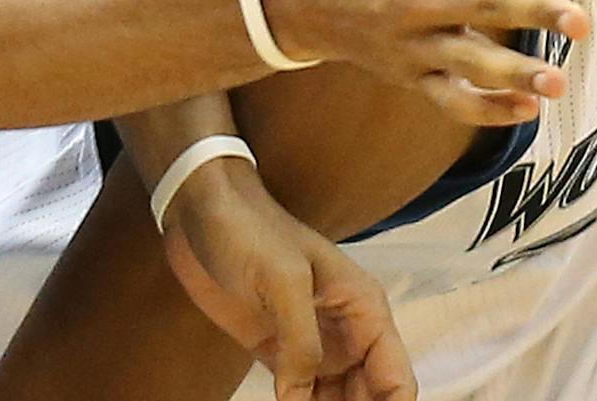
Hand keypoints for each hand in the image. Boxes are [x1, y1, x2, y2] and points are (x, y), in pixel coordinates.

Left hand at [161, 162, 413, 400]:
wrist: (201, 214)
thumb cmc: (251, 232)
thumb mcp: (284, 280)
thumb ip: (300, 342)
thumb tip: (298, 400)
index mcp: (363, 309)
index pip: (396, 377)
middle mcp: (346, 333)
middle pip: (370, 394)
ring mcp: (312, 345)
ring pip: (339, 399)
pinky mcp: (277, 354)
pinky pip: (300, 396)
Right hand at [261, 0, 589, 126]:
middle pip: (482, 6)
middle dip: (532, 14)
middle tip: (580, 20)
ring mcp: (411, 43)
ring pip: (468, 64)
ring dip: (514, 74)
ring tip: (557, 81)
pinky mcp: (409, 74)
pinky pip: (449, 101)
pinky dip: (486, 111)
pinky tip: (528, 110)